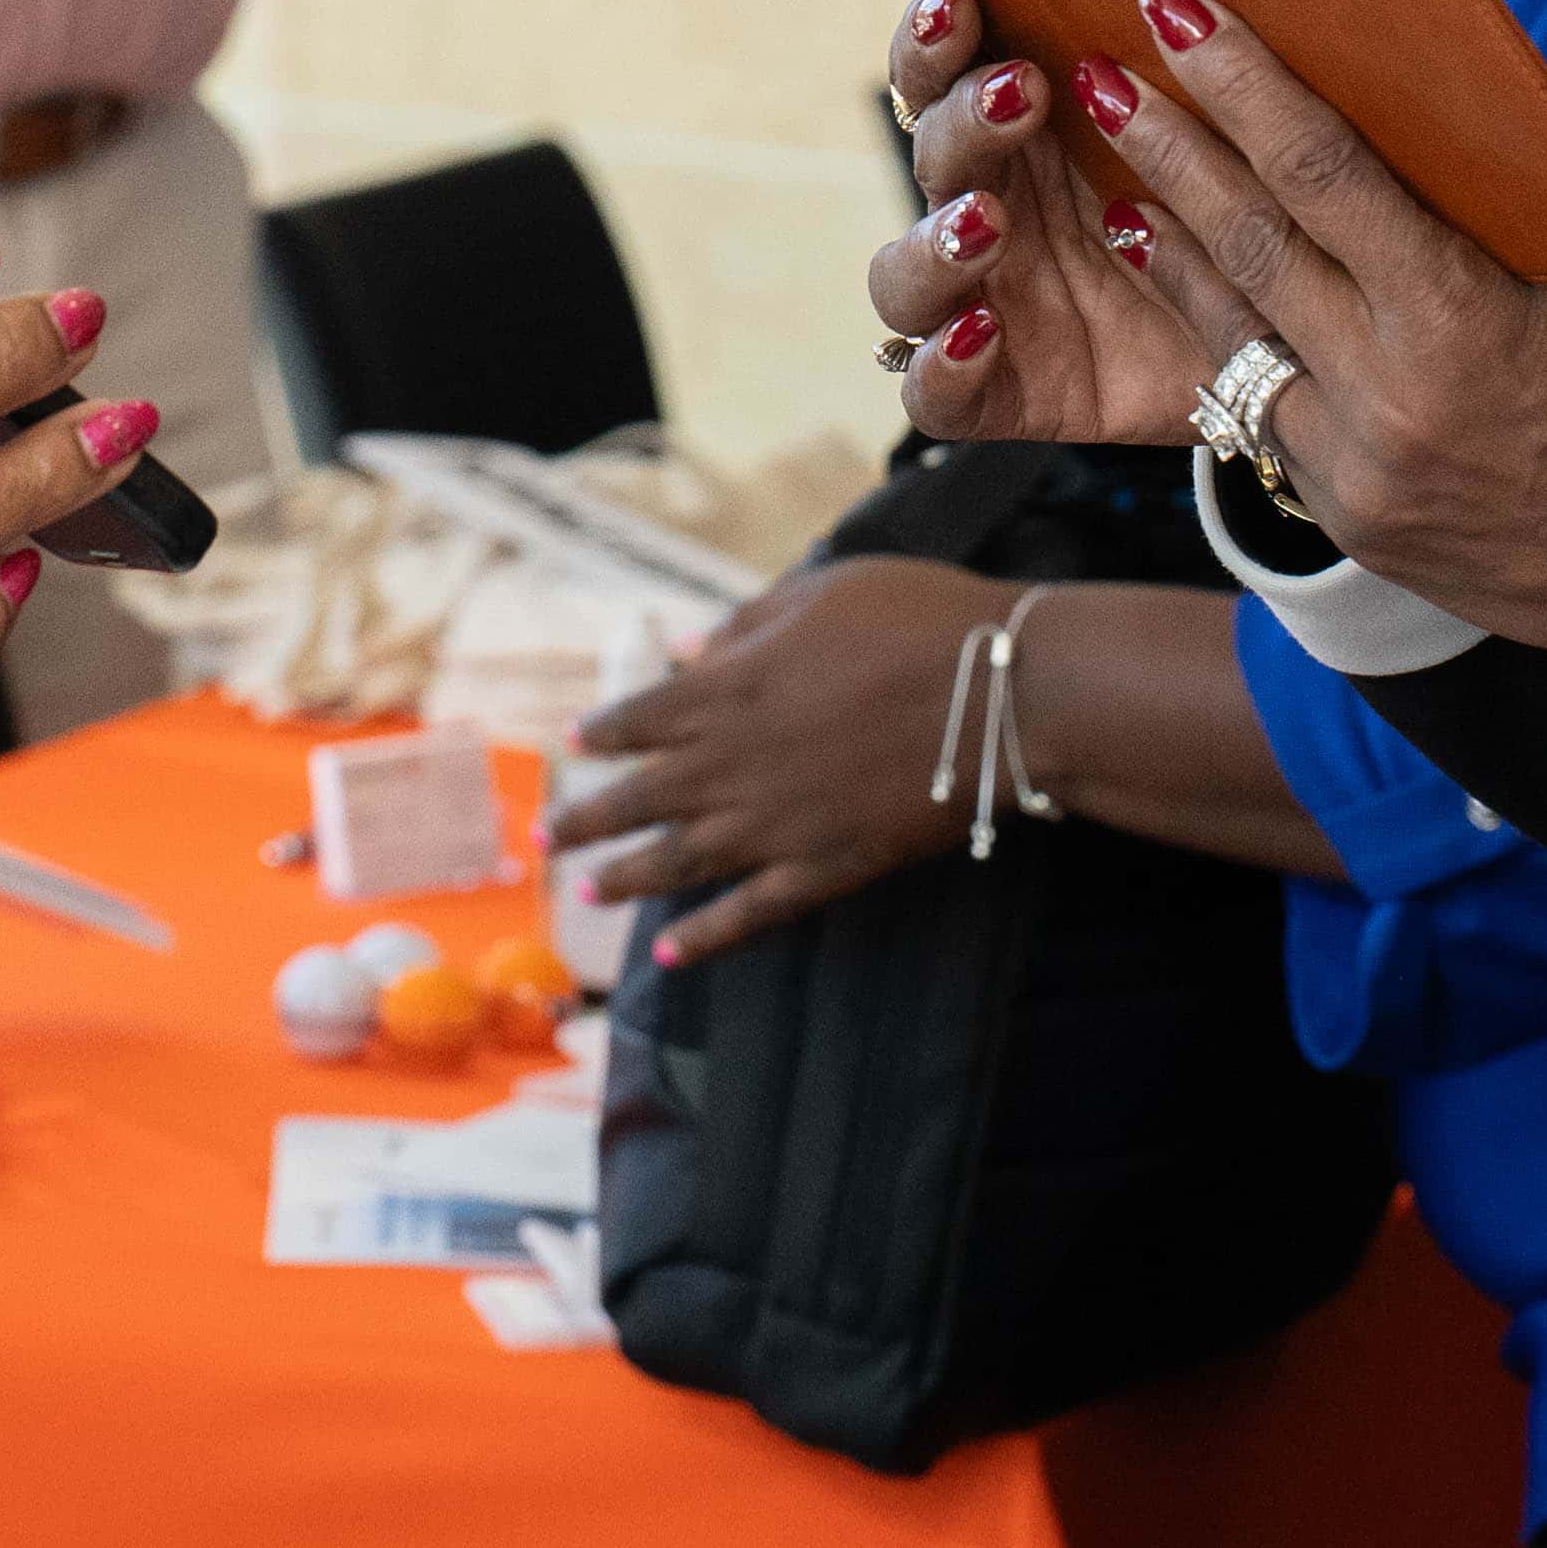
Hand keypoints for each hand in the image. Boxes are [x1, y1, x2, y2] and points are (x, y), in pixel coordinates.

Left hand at [544, 557, 1000, 963]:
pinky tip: (668, 954)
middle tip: (544, 839)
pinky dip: (704, 937)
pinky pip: (748, 913)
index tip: (573, 746)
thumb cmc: (918, 620)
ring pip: (678, 861)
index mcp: (729, 687)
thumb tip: (686, 649)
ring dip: (626, 878)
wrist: (1002, 693)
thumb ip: (746, 625)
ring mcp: (775, 824)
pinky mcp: (823, 868)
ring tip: (587, 892)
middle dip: (587, 819)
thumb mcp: (821, 593)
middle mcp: (734, 762)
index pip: (642, 716)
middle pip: (640, 798)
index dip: (605, 733)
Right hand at [862, 0, 1233, 449]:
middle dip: (959, 117)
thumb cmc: (1256, 232)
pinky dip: (940, 366)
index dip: (934, 38)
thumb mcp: (1245, 153)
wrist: (1294, 362)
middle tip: (1019, 93)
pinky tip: (979, 334)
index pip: (949, 73)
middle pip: (929, 154)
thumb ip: (1208, 85)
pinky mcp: (998, 392)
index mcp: (1034, 138)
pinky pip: (932, 392)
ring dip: (933, 241)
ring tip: (984, 223)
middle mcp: (997, 212)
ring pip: (902, 274)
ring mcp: (989, 303)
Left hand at [1068, 0, 1546, 715]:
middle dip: (1169, 150)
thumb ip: (1474, 227)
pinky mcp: (1355, 523)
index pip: (1321, 173)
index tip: (1177, 13)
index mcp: (1459, 321)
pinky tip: (1190, 295)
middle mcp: (1390, 400)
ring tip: (1115, 178)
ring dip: (1173, 250)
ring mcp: (1361, 474)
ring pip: (1235, 339)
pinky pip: (1261, 419)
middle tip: (1102, 74)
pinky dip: (1225, 347)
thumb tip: (1386, 138)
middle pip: (1252, 246)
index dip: (1240, 84)